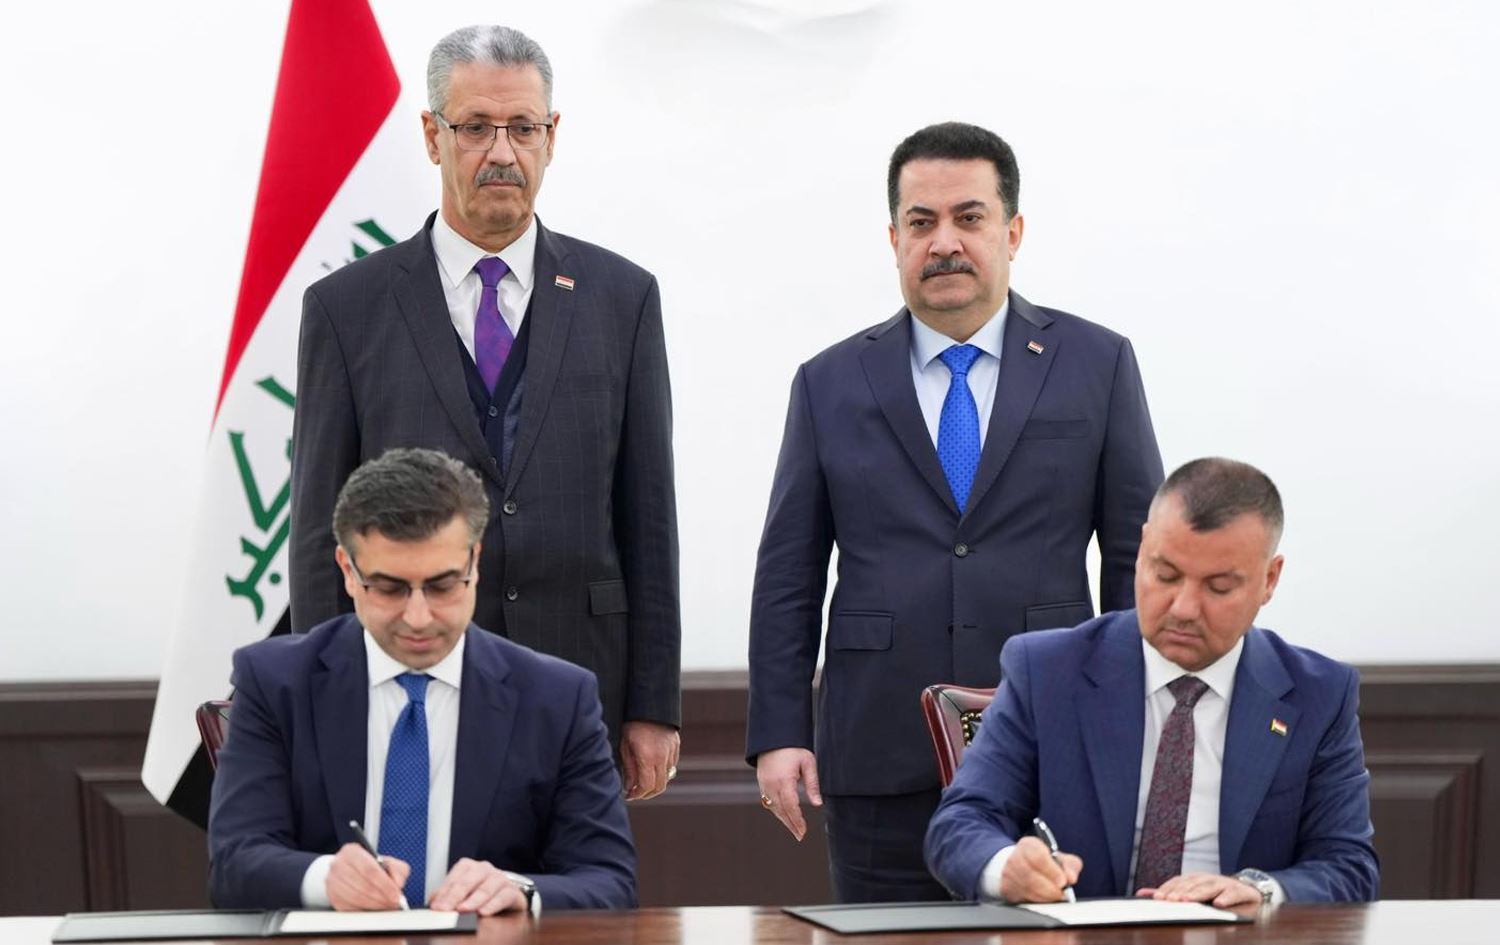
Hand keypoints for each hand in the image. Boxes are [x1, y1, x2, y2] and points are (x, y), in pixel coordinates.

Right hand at [326, 843, 409, 911]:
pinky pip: (349, 908)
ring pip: (356, 898)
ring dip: (374, 905)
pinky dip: (364, 910)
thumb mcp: (386, 861)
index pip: (370, 870)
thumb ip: (397, 869)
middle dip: (381, 897)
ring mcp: (332, 882)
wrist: (348, 871)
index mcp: (352, 852)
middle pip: (363, 885)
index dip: (385, 885)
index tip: (396, 895)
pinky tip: (373, 909)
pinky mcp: (332, 897)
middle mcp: (338, 865)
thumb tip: (398, 883)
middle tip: (393, 903)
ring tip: (386, 906)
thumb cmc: (369, 867)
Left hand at [428, 858, 526, 914]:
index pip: (454, 878)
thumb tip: (434, 901)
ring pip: (486, 887)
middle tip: (446, 909)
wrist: (507, 900)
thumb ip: (447, 896)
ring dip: (474, 900)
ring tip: (464, 910)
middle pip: (469, 880)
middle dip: (455, 896)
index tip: (436, 907)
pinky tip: (484, 912)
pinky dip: (493, 905)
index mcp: (468, 868)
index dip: (444, 893)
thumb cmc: (480, 895)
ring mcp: (500, 879)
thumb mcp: (461, 895)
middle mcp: (484, 869)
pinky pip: (503, 896)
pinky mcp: (513, 891)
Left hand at [621, 720, 680, 800]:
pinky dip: (662, 772)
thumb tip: (629, 787)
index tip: (629, 796)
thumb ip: (629, 769)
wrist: (650, 706)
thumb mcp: (625, 747)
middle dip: (647, 794)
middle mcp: (662, 757)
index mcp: (648, 758)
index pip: (646, 786)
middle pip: (659, 786)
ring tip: (642, 781)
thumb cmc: (633, 725)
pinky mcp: (676, 747)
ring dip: (655, 783)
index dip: (637, 795)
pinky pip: (671, 766)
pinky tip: (652, 768)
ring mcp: (671, 752)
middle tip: (636, 793)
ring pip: (667, 777)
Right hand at [755, 747, 821, 840]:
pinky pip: (768, 802)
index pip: (791, 806)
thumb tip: (818, 804)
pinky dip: (777, 811)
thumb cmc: (794, 748)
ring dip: (784, 820)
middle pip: (781, 811)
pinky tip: (784, 817)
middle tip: (800, 836)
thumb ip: (813, 784)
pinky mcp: (762, 783)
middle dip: (791, 825)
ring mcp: (764, 785)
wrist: (773, 737)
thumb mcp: (808, 762)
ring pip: (774, 808)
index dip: (797, 820)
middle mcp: (772, 785)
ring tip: (795, 830)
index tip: (804, 831)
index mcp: (784, 780)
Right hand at [1000, 836, 1081, 903]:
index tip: (1063, 882)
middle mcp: (1015, 857)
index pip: (1038, 857)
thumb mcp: (1059, 858)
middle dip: (1049, 888)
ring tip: (1054, 897)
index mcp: (1028, 845)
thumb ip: (1069, 865)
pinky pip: (1021, 897)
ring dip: (1043, 896)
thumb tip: (1071, 877)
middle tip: (1061, 894)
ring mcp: (1008, 873)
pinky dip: (1035, 901)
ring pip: (1026, 888)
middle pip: (1030, 875)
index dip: (1051, 871)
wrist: (1020, 866)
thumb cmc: (1042, 862)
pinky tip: (1043, 900)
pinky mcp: (1006, 888)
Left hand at [1136, 872, 1261, 907]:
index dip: (1168, 889)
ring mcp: (1223, 883)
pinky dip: (1226, 898)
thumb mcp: (1192, 893)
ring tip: (1188, 900)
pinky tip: (1219, 904)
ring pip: (1209, 887)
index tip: (1158, 898)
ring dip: (1198, 893)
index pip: (1178, 882)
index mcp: (1194, 879)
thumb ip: (1169, 893)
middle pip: (1192, 884)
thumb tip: (1142, 893)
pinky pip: (1232, 893)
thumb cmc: (1215, 893)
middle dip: (1180, 892)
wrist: (1246, 890)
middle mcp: (1207, 878)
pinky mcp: (1240, 891)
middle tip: (1170, 900)